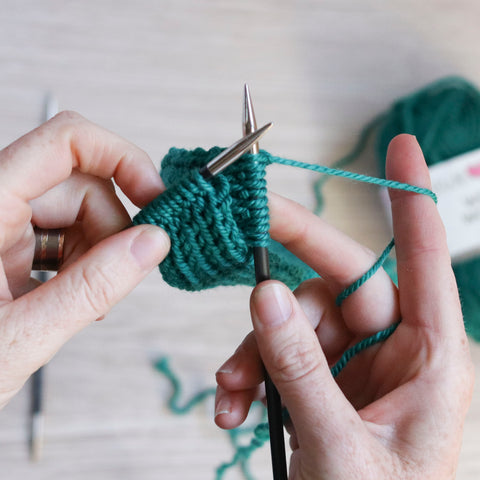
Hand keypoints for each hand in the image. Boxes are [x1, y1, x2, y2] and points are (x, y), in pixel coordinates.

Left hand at [0, 111, 169, 408]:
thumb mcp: (21, 335)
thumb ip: (91, 288)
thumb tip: (153, 242)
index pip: (63, 142)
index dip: (120, 158)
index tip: (155, 198)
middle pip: (81, 185)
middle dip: (111, 232)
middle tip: (113, 282)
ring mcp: (3, 224)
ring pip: (80, 211)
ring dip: (98, 253)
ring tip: (84, 302)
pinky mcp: (12, 244)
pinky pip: (68, 234)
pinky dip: (85, 263)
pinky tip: (74, 298)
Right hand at [215, 135, 473, 478]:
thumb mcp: (338, 446)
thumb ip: (302, 370)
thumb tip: (266, 296)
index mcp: (433, 358)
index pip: (421, 259)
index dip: (410, 197)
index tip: (403, 143)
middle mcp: (398, 350)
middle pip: (333, 289)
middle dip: (281, 300)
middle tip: (243, 284)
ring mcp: (360, 366)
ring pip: (297, 324)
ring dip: (256, 353)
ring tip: (232, 395)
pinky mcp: (329, 383)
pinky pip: (285, 356)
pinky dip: (255, 376)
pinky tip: (236, 407)